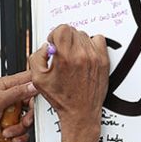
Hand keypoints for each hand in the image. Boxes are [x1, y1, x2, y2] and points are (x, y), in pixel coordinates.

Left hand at [0, 71, 36, 141]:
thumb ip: (17, 92)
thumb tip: (34, 86)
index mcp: (6, 86)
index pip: (28, 80)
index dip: (37, 86)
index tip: (41, 95)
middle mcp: (11, 98)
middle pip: (33, 102)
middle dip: (30, 114)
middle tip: (24, 120)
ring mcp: (13, 113)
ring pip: (29, 118)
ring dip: (20, 127)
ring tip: (9, 129)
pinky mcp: (13, 126)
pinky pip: (25, 131)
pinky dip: (19, 135)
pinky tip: (8, 134)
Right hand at [29, 24, 108, 141]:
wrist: (81, 112)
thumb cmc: (62, 98)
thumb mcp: (38, 78)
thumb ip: (36, 57)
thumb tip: (46, 47)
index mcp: (65, 57)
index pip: (62, 28)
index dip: (55, 34)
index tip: (54, 44)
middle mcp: (82, 55)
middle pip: (73, 31)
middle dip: (65, 39)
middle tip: (62, 52)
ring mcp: (95, 58)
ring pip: (84, 36)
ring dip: (77, 42)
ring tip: (73, 56)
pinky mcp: (104, 61)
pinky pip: (99, 40)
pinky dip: (91, 44)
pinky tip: (85, 54)